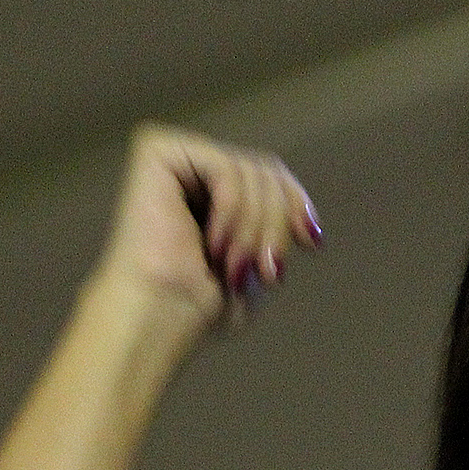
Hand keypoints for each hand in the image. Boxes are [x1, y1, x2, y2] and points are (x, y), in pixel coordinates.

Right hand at [92, 124, 320, 328]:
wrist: (159, 318)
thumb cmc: (201, 304)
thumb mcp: (258, 262)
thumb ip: (278, 225)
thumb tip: (306, 216)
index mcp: (211, 191)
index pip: (272, 175)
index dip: (296, 204)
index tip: (311, 243)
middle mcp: (191, 168)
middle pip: (266, 170)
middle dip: (276, 224)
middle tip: (265, 272)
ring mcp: (174, 156)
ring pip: (253, 170)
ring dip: (255, 228)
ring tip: (234, 268)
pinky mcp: (157, 151)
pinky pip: (226, 168)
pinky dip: (233, 212)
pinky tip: (213, 245)